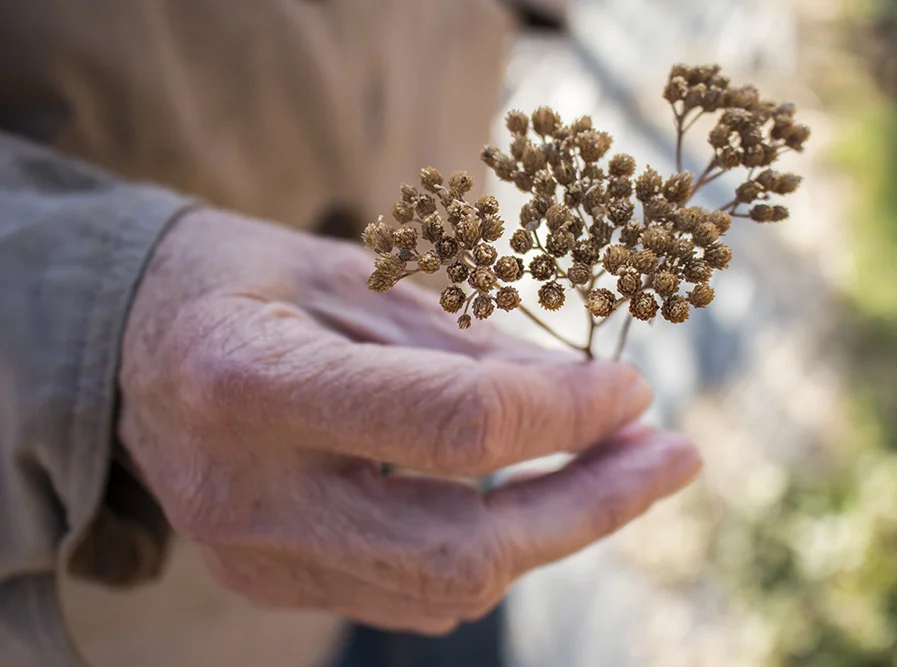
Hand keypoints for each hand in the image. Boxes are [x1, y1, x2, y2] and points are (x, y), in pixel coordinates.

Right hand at [118, 208, 701, 634]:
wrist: (136, 349)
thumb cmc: (244, 285)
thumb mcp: (352, 276)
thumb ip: (465, 346)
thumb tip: (592, 398)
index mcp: (250, 382)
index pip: (453, 426)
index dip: (566, 414)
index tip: (632, 389)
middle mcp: (250, 496)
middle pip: (464, 545)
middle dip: (591, 506)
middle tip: (673, 456)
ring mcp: (259, 559)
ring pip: (449, 588)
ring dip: (557, 531)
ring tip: (624, 470)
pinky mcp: (275, 586)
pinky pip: (414, 597)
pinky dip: (495, 550)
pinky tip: (535, 499)